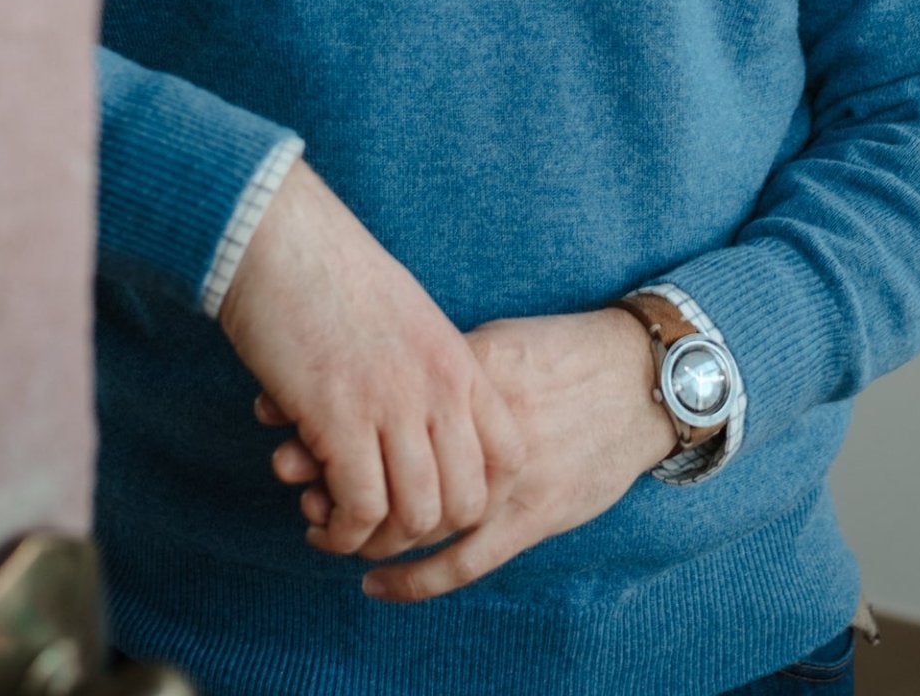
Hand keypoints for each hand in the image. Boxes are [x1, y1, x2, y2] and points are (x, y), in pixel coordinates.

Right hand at [218, 160, 523, 556]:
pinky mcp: (340, 418)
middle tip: (382, 525)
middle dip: (423, 531)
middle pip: (464, 502)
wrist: (281, 240)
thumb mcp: (408, 318)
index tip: (433, 500)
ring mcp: (393, 404)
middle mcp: (437, 387)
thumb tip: (421, 423)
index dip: (478, 497)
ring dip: (377, 539)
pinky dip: (341, 532)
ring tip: (344, 528)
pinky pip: (360, 509)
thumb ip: (427, 369)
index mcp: (458, 361)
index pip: (508, 457)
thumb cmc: (332, 274)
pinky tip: (319, 523)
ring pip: (414, 516)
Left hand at [262, 308, 676, 598]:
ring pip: (418, 518)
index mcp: (470, 372)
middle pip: (388, 459)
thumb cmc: (561, 352)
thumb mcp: (495, 338)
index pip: (379, 396)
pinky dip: (415, 578)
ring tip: (320, 520)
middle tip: (287, 470)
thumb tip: (362, 353)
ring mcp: (508, 480)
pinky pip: (464, 562)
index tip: (278, 411)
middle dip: (329, 468)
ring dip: (363, 524)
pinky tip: (373, 580)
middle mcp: (482, 429)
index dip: (323, 408)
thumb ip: (439, 357)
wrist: (641, 380)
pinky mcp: (533, 519)